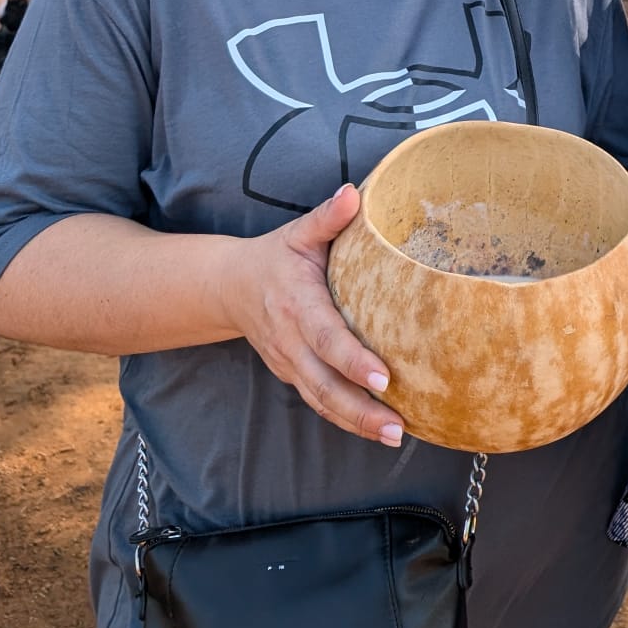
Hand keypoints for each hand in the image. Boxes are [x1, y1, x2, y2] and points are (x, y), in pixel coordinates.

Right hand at [222, 185, 402, 445]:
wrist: (228, 287)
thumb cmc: (275, 257)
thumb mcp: (298, 233)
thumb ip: (327, 217)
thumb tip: (354, 192)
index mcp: (297, 306)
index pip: (328, 339)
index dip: (354, 361)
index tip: (384, 377)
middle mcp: (291, 343)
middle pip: (325, 385)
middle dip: (361, 409)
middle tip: (398, 426)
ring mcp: (290, 364)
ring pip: (323, 401)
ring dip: (357, 422)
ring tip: (396, 435)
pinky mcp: (293, 375)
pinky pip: (320, 402)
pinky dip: (347, 420)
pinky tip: (376, 430)